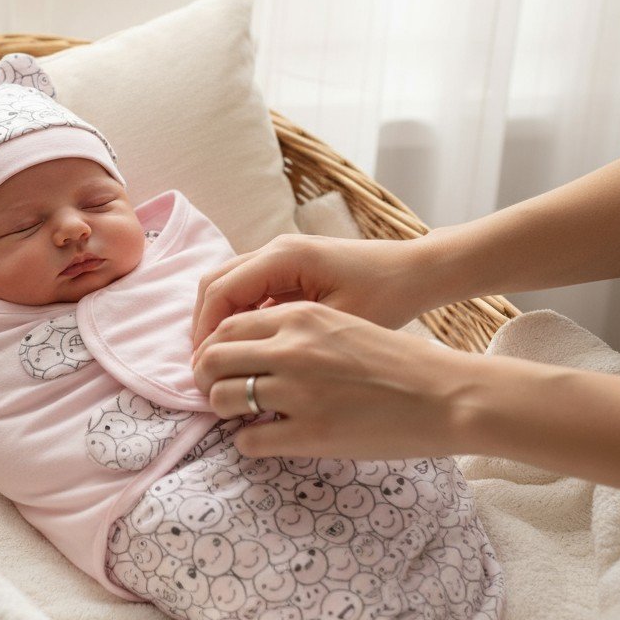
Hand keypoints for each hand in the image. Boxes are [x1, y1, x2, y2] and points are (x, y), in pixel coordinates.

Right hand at [191, 233, 433, 350]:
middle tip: (204, 368)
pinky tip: (246, 348)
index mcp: (283, 258)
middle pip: (214, 283)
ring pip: (227, 285)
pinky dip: (238, 316)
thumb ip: (286, 336)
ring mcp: (279, 256)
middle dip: (204, 326)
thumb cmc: (386, 296)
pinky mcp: (287, 268)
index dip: (205, 331)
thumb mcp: (336, 322)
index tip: (203, 369)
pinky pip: (248, 289)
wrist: (416, 272)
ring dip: (218, 321)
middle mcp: (274, 250)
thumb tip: (244, 364)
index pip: (221, 291)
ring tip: (221, 362)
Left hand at [192, 301, 474, 459]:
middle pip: (213, 359)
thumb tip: (253, 349)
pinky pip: (248, 439)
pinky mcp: (309, 433)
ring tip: (237, 416)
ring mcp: (298, 392)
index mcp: (300, 317)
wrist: (447, 395)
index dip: (213, 347)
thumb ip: (297, 331)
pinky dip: (246, 441)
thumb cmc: (400, 361)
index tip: (217, 363)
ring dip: (222, 409)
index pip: (228, 326)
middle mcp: (292, 349)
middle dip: (205, 377)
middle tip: (214, 391)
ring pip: (223, 398)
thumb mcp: (343, 324)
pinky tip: (262, 439)